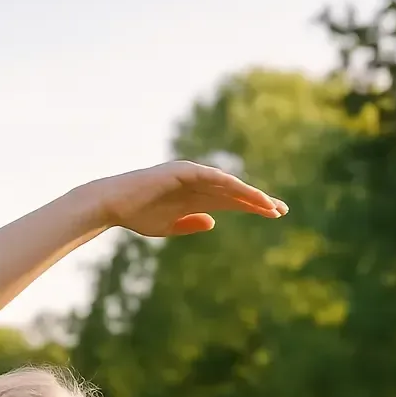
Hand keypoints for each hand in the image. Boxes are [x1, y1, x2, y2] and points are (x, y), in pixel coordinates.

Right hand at [97, 160, 287, 237]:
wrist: (112, 204)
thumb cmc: (136, 215)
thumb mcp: (168, 226)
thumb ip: (190, 224)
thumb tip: (214, 221)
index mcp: (196, 197)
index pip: (231, 201)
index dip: (252, 206)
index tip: (274, 214)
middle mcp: (198, 183)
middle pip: (235, 192)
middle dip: (258, 201)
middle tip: (282, 210)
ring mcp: (191, 175)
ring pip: (227, 185)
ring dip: (249, 195)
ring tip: (269, 205)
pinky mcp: (182, 170)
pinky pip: (212, 178)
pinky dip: (229, 185)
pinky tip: (246, 193)